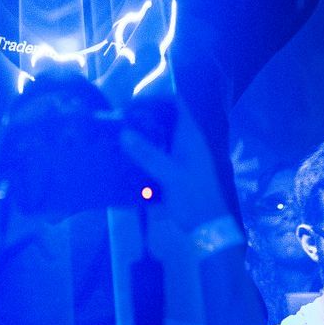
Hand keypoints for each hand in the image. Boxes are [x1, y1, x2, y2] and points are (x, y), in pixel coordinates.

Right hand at [123, 102, 227, 240]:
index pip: (175, 103)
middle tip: (118, 121)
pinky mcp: (174, 171)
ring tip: (117, 137)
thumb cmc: (194, 196)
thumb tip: (123, 132)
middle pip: (164, 119)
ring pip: (158, 138)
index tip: (131, 103)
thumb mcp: (170, 175)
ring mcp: (181, 157)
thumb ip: (148, 154)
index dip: (155, 98)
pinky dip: (142, 153)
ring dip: (141, 136)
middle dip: (143, 118)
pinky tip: (126, 159)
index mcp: (190, 136)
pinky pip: (156, 155)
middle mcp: (186, 142)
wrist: (207, 226)